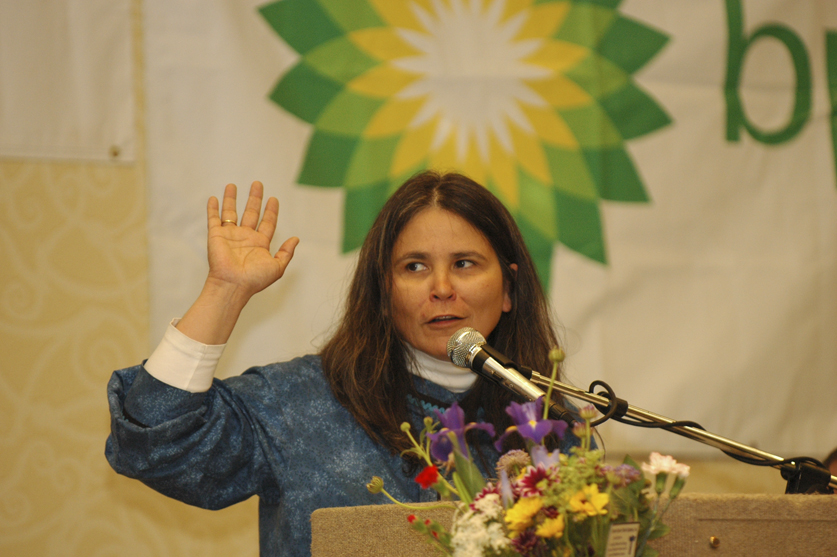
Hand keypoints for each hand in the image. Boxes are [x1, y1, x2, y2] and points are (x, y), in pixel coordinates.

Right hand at [206, 181, 298, 298]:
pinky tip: (214, 198)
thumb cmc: (255, 279)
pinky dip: (213, 209)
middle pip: (251, 213)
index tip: (273, 199)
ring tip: (232, 185)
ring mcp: (230, 236)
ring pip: (231, 212)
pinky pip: (214, 219)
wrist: (234, 285)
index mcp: (260, 244)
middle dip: (254, 198)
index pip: (267, 223)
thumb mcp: (277, 267)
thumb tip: (296, 239)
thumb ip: (287, 252)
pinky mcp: (216, 236)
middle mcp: (245, 238)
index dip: (271, 211)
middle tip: (257, 184)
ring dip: (231, 199)